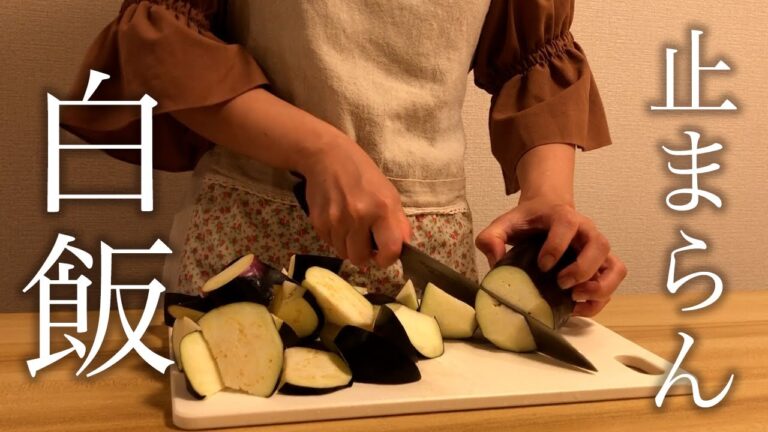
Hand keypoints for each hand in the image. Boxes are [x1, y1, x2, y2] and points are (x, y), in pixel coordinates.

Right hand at [299, 130, 410, 267]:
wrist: (327, 156)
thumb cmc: (363, 174)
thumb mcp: (389, 193)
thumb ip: (398, 223)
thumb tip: (402, 249)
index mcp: (382, 209)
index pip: (390, 251)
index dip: (387, 258)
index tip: (384, 254)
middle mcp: (358, 217)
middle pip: (360, 259)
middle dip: (364, 254)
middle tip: (365, 240)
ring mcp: (336, 221)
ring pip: (343, 253)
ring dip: (348, 245)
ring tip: (350, 226)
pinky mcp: (318, 222)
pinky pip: (329, 243)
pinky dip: (335, 237)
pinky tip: (337, 220)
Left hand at [475, 197, 625, 316]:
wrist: (547, 212)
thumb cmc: (528, 221)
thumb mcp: (505, 224)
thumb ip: (492, 237)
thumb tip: (494, 258)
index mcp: (562, 216)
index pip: (567, 225)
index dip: (556, 246)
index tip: (542, 265)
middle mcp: (586, 231)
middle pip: (599, 246)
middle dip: (582, 269)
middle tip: (561, 284)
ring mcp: (597, 249)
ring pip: (615, 267)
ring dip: (600, 287)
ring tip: (575, 298)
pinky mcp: (602, 265)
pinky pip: (613, 281)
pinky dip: (601, 298)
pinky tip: (577, 307)